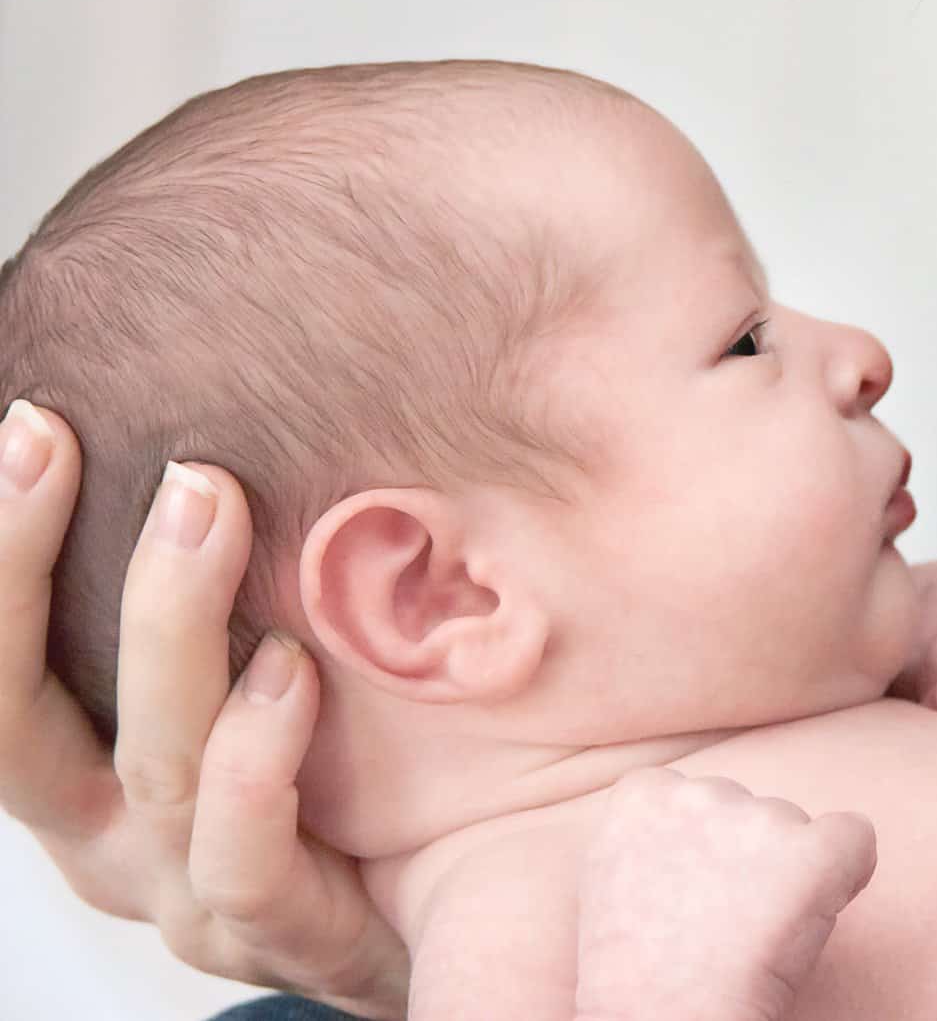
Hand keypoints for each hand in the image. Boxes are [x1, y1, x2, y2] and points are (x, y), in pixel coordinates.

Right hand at [0, 401, 407, 1018]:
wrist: (468, 918)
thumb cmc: (366, 782)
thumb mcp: (273, 672)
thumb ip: (247, 583)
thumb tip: (234, 435)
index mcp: (87, 771)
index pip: (3, 664)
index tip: (27, 423)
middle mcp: (114, 836)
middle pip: (12, 721)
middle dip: (15, 570)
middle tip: (49, 436)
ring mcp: (191, 892)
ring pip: (149, 767)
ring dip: (169, 628)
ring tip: (206, 505)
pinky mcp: (285, 935)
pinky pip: (246, 860)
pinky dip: (256, 762)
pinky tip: (293, 673)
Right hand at [575, 769, 877, 1020]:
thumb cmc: (634, 977)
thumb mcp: (613, 885)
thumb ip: (654, 841)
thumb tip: (698, 841)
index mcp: (643, 798)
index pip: (688, 792)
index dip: (699, 843)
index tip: (691, 888)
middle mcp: (701, 794)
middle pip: (747, 812)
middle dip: (745, 857)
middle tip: (724, 924)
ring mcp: (758, 819)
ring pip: (794, 832)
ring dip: (785, 874)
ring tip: (752, 939)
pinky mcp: (812, 854)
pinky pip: (853, 839)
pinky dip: (848, 871)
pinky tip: (820, 909)